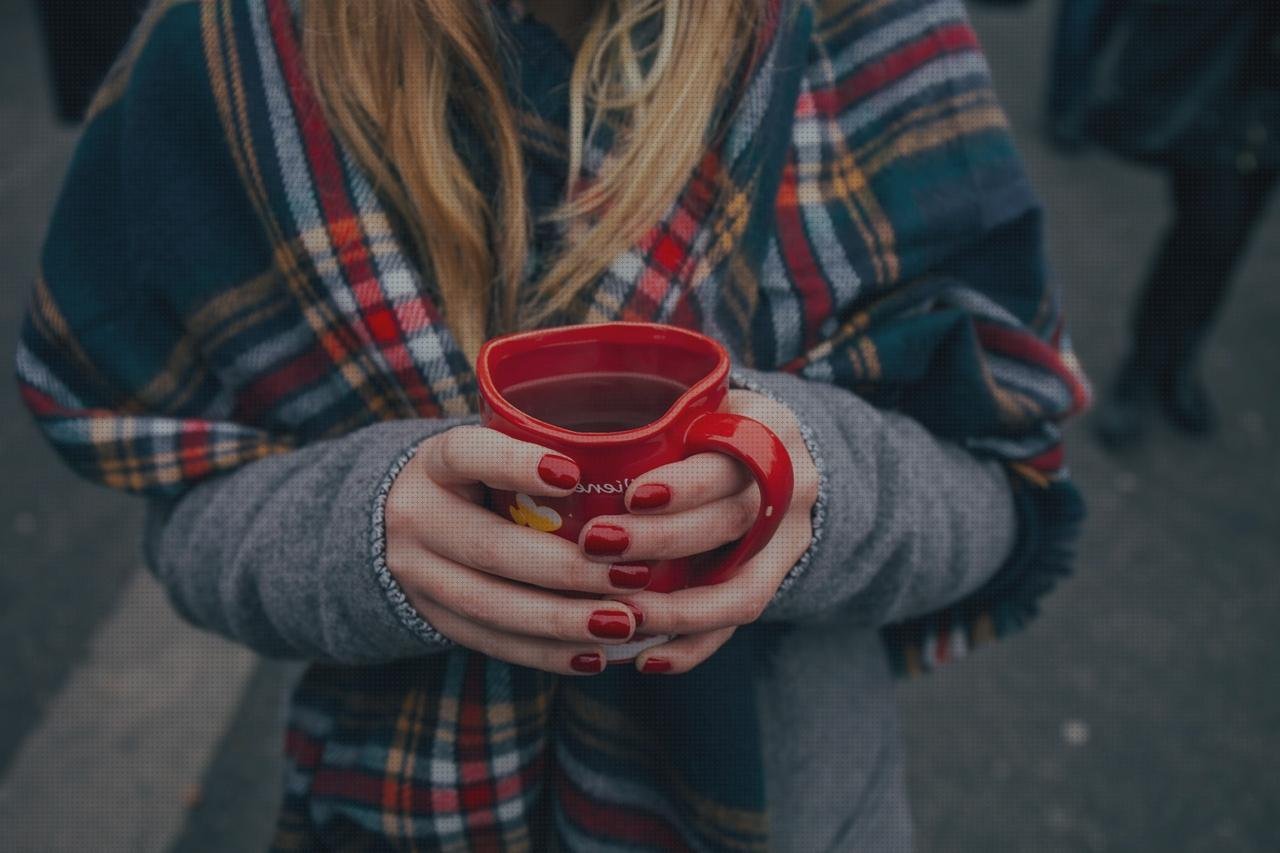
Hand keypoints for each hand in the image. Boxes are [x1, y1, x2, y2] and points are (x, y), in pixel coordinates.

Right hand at [384, 426, 647, 674]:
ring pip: (491, 604)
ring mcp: (417, 575)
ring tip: (622, 623)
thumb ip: (539, 453)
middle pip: (490, 547)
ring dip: (562, 620)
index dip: (514, 464)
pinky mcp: (433, 618)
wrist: (401, 522)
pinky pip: (492, 641)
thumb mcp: (490, 450)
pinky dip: (546, 654)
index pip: (466, 454)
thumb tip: (634, 462)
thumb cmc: (478, 478)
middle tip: (632, 576)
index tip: (573, 474)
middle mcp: (416, 517)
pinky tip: (594, 656)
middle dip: (566, 568)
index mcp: (434, 464)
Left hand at [580, 390, 820, 673]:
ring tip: (619, 617)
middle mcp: (792, 486)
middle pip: (730, 522)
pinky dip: (692, 646)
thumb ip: (651, 417)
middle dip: (661, 541)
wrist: (771, 455)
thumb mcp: (694, 402)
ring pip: (742, 587)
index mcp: (768, 429)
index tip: (629, 496)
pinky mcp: (778, 580)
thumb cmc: (707, 423)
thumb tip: (553, 436)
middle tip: (597, 546)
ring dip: (676, 609)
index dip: (684, 486)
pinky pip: (738, 624)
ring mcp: (790, 540)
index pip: (730, 460)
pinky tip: (645, 658)